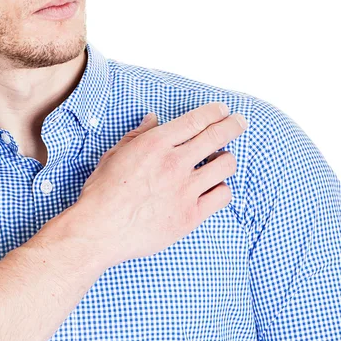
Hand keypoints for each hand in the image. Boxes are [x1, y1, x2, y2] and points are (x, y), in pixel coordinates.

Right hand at [73, 102, 247, 267]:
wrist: (100, 230)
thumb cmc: (103, 191)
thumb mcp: (116, 154)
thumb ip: (139, 134)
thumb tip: (154, 119)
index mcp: (155, 145)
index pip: (196, 120)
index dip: (215, 112)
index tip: (223, 110)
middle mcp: (174, 163)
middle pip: (217, 136)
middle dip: (234, 125)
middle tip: (240, 122)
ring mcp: (185, 190)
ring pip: (225, 165)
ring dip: (226, 158)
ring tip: (222, 159)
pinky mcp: (191, 215)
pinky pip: (222, 196)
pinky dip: (222, 188)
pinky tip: (214, 187)